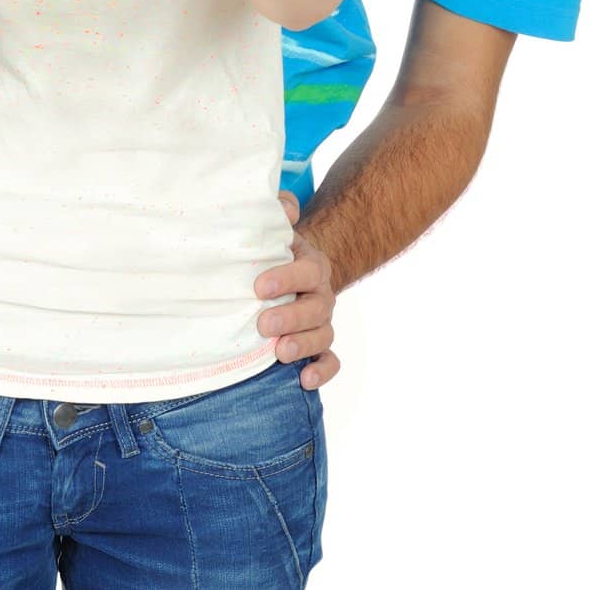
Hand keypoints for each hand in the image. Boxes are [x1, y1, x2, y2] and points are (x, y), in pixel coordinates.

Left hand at [254, 189, 340, 389]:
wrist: (288, 275)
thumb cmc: (273, 253)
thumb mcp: (274, 228)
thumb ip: (279, 210)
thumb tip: (286, 209)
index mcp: (311, 265)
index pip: (305, 271)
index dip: (285, 278)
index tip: (258, 287)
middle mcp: (320, 295)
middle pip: (315, 308)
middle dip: (290, 317)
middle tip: (263, 324)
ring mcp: (321, 322)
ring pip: (323, 335)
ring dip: (303, 346)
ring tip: (280, 352)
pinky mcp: (319, 347)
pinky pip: (331, 361)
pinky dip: (322, 371)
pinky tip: (305, 380)